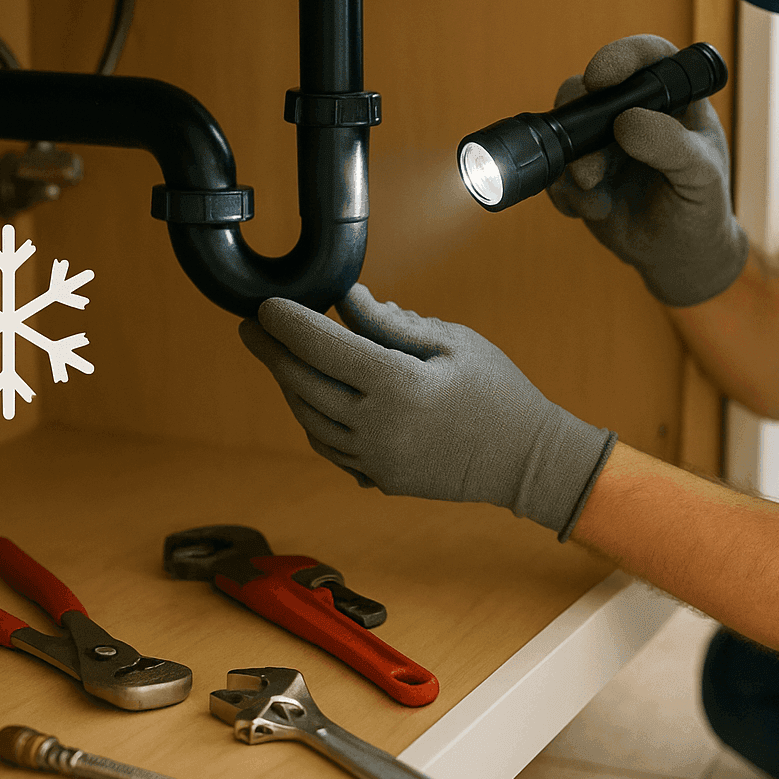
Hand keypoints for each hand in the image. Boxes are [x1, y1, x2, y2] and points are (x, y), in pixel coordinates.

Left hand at [239, 284, 617, 539]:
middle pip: (303, 384)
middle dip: (272, 353)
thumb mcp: (453, 342)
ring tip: (281, 359)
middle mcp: (377, 426)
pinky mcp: (381, 478)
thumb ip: (393, 323)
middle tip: (251, 329)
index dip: (286, 322)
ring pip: (310, 419)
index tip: (264, 305)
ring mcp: (376, 459)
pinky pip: (330, 447)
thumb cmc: (497, 390)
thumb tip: (345, 299)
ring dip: (289, 387)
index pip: (321, 346)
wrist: (526, 459)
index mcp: (396, 385)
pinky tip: (310, 399)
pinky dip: (312, 419)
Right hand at [547, 34, 748, 307]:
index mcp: (673, 99)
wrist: (679, 258)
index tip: (601, 78)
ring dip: (572, 165)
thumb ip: (670, 145)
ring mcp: (603, 141)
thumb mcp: (700, 177)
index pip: (647, 57)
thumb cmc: (701, 210)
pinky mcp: (581, 172)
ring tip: (595, 197)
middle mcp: (634, 111)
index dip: (621, 57)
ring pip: (565, 128)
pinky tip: (594, 211)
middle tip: (590, 166)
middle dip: (580, 122)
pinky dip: (565, 192)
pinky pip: (555, 170)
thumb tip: (626, 121)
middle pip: (588, 88)